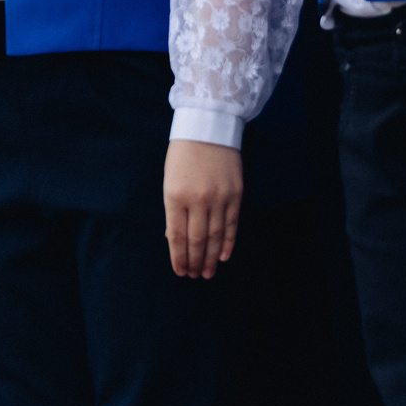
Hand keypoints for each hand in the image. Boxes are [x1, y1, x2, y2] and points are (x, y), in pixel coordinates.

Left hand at [163, 140, 242, 279]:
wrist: (207, 129)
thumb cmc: (182, 156)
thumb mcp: (169, 181)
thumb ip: (173, 211)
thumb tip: (174, 239)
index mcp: (175, 196)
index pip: (177, 236)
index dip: (178, 257)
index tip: (180, 271)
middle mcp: (198, 200)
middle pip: (197, 240)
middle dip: (194, 261)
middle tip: (194, 276)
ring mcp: (219, 198)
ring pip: (215, 236)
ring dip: (211, 257)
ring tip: (207, 272)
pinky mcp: (236, 194)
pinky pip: (232, 224)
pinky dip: (227, 242)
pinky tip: (223, 256)